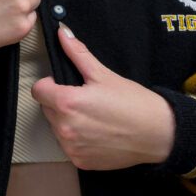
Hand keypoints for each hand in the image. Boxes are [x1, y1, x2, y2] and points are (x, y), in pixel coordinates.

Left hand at [31, 25, 175, 169]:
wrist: (157, 134)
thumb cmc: (132, 102)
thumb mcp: (103, 74)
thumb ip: (78, 53)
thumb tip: (62, 33)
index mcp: (67, 103)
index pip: (38, 91)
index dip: (50, 84)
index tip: (65, 84)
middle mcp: (65, 128)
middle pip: (46, 109)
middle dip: (59, 101)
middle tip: (84, 98)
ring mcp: (72, 148)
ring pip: (56, 128)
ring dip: (66, 121)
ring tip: (92, 115)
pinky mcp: (80, 162)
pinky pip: (68, 146)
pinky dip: (77, 138)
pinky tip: (96, 132)